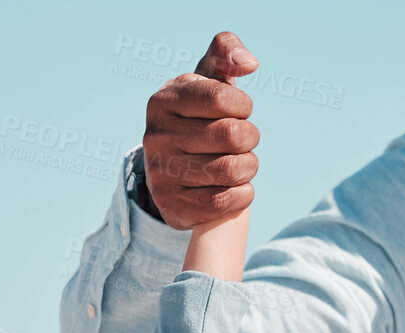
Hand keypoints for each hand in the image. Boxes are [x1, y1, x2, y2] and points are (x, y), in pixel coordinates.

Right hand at [141, 31, 259, 229]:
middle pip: (232, 135)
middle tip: (244, 139)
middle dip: (250, 137)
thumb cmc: (201, 115)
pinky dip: (243, 194)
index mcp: (162, 100)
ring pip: (233, 170)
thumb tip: (248, 64)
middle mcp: (155, 137)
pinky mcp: (172, 207)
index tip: (240, 110)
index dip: (243, 105)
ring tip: (241, 162)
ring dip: (249, 166)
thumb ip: (226, 52)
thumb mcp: (208, 78)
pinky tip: (234, 186)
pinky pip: (227, 202)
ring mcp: (160, 175)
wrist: (176, 168)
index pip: (221, 97)